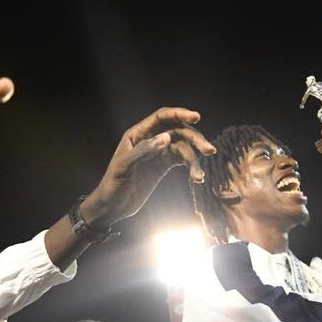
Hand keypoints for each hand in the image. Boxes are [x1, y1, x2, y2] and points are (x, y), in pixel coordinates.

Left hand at [79, 107, 215, 229]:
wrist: (113, 206)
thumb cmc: (113, 184)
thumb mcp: (124, 166)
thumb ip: (144, 150)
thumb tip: (166, 138)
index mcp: (138, 134)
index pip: (162, 117)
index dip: (179, 114)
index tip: (196, 118)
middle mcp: (151, 139)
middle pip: (178, 131)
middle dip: (194, 139)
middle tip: (209, 150)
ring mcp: (159, 153)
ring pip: (183, 147)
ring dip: (195, 159)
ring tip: (200, 176)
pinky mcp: (164, 166)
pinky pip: (182, 161)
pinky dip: (191, 167)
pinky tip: (197, 178)